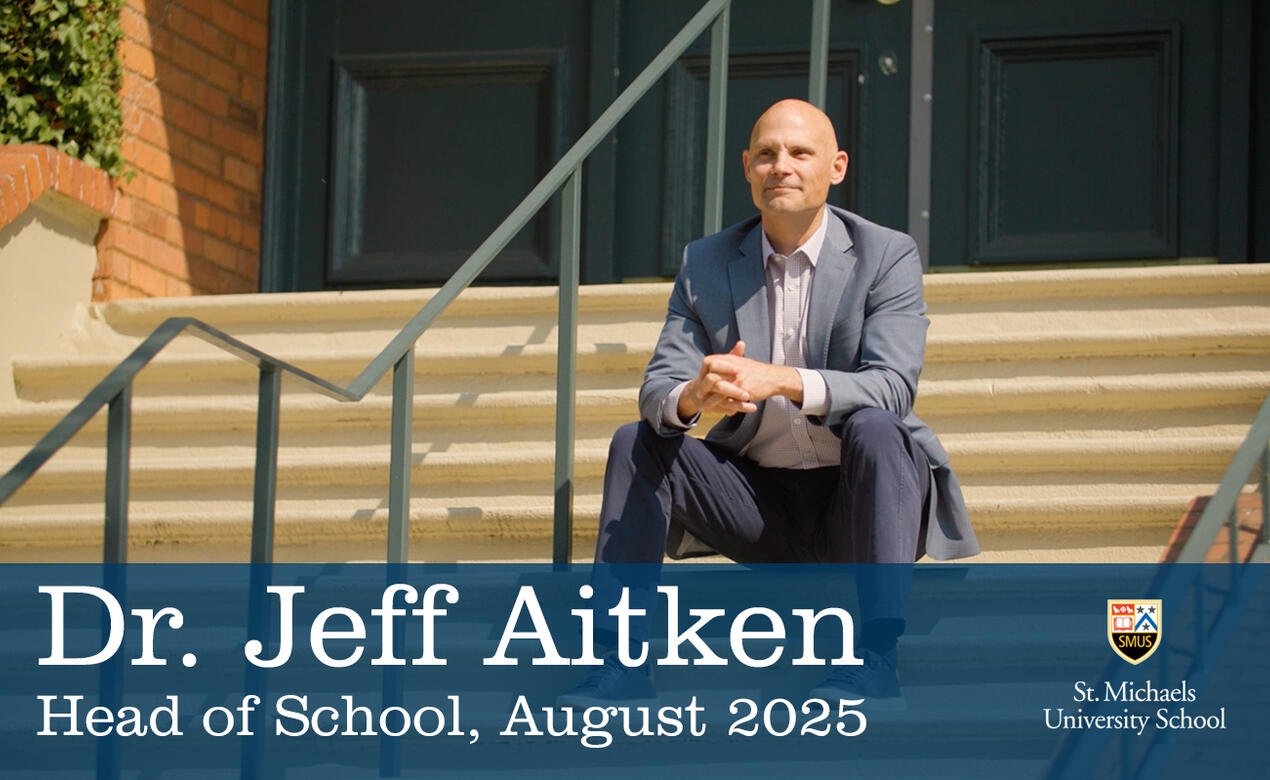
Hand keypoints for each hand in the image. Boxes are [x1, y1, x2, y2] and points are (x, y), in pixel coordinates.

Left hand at [677, 341, 803, 418]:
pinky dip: (723, 407)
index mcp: (730, 359)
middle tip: (698, 397)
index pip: (709, 362)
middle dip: (703, 389)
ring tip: (703, 407)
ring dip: (710, 401)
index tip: (700, 380)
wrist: (774, 378)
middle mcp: (732, 368)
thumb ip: (729, 361)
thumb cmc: (757, 372)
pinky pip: (729, 400)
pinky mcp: (743, 391)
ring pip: (718, 391)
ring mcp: (737, 379)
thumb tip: (715, 364)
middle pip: (711, 378)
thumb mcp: (742, 362)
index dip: (703, 372)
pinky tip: (718, 411)